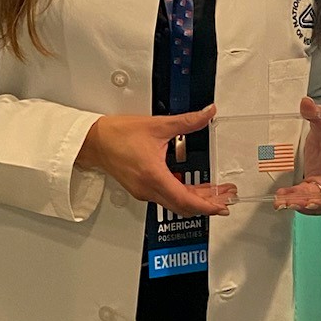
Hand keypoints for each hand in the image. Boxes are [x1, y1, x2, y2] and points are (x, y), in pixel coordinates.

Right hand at [77, 107, 237, 215]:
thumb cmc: (116, 135)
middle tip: (226, 198)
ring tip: (215, 194)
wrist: (93, 141)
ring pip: (175, 203)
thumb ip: (187, 121)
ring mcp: (144, 191)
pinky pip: (167, 198)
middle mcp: (148, 188)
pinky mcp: (141, 189)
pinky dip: (183, 196)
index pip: (185, 200)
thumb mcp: (157, 125)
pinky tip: (194, 188)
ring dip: (196, 200)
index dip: (207, 205)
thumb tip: (207, 114)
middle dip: (208, 203)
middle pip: (183, 206)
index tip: (221, 206)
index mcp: (153, 175)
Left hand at [274, 98, 320, 214]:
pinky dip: (295, 198)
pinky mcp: (316, 182)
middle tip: (288, 202)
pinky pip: (307, 195)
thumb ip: (315, 112)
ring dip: (298, 203)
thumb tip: (306, 103)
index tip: (311, 202)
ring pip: (315, 200)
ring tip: (280, 201)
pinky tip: (281, 197)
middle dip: (306, 203)